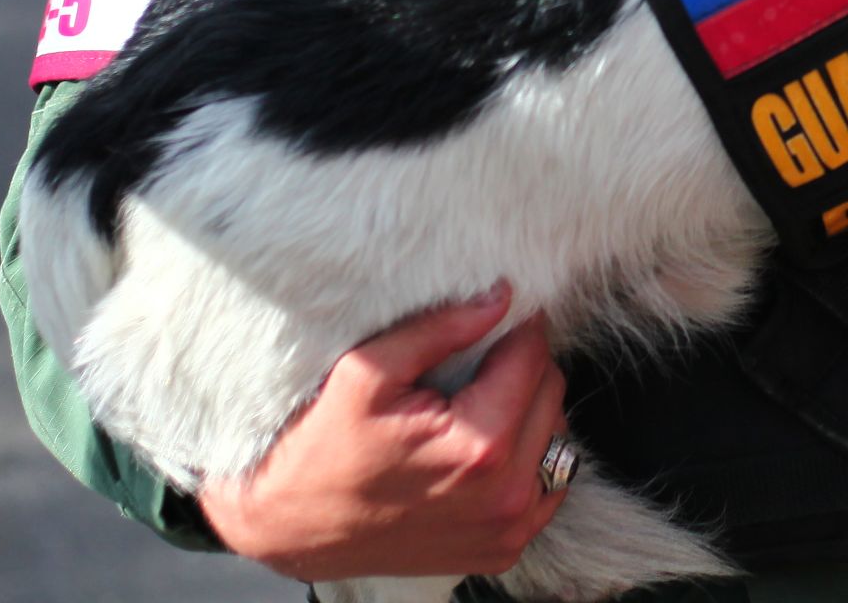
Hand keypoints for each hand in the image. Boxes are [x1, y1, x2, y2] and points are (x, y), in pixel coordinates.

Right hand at [197, 288, 567, 583]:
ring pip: (555, 437)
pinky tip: (482, 451)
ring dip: (527, 413)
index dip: (516, 329)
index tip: (495, 322)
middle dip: (520, 369)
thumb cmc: (321, 450)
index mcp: (479, 447)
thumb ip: (440, 328)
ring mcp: (508, 529)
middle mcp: (505, 495)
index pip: (534, 357)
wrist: (292, 527)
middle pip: (550, 393)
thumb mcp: (367, 373)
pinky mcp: (504, 548)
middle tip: (473, 368)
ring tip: (474, 410)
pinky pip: (547, 484)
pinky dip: (526, 459)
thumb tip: (500, 298)